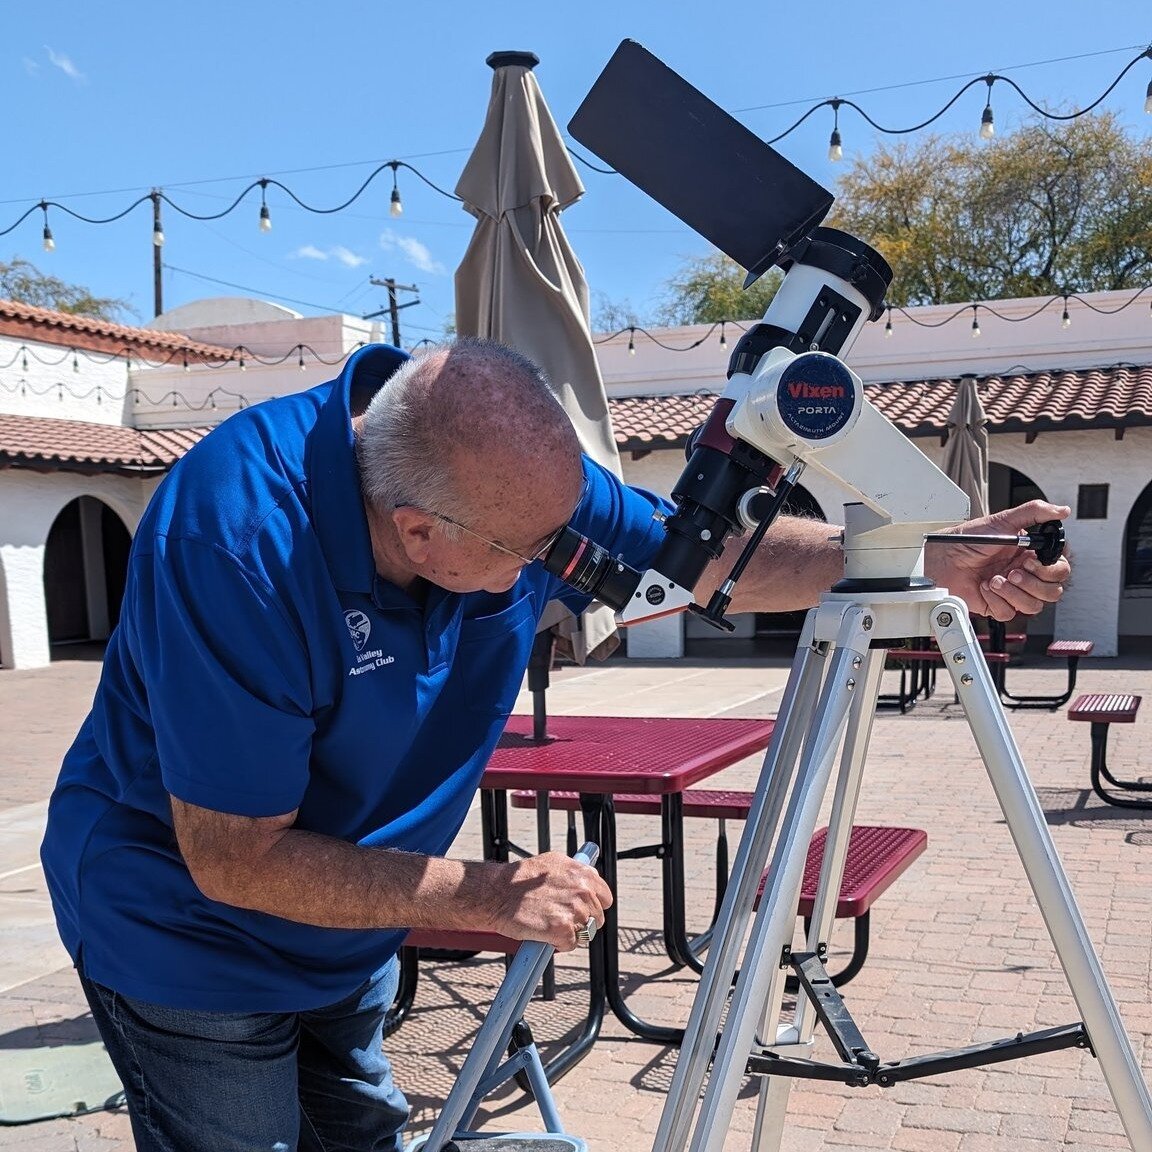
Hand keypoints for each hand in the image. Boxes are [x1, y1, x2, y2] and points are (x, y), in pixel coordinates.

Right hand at [492, 852, 613, 951]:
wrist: (498, 892)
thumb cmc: (520, 880)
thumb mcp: (553, 862)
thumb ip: (575, 872)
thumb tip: (588, 878)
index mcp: (583, 874)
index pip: (605, 898)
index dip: (593, 905)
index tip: (583, 909)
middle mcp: (582, 890)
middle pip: (597, 918)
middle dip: (581, 920)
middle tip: (560, 916)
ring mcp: (574, 910)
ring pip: (584, 932)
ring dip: (569, 932)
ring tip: (549, 922)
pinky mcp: (563, 929)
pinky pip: (570, 944)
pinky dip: (558, 943)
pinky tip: (545, 932)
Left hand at [925, 499, 1071, 621]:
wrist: (943, 558)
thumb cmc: (969, 539)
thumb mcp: (1003, 520)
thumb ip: (1034, 512)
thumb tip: (1062, 511)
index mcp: (1030, 555)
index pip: (1060, 569)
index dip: (1051, 569)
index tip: (1031, 560)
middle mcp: (1024, 574)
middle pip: (1053, 591)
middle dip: (1033, 583)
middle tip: (1012, 571)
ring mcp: (1011, 591)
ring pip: (1034, 606)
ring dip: (1014, 592)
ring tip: (995, 579)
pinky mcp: (996, 605)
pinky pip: (1009, 613)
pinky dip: (996, 600)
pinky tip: (984, 587)